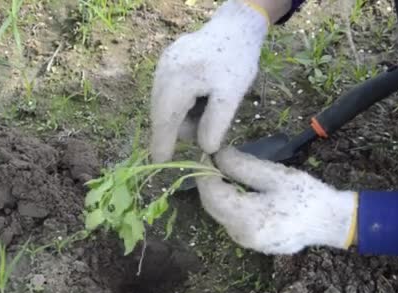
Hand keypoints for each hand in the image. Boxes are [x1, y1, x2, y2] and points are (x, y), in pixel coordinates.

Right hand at [149, 0, 268, 161]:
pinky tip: (200, 95)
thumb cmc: (236, 61)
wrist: (236, 26)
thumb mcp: (231, 96)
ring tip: (207, 104)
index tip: (160, 161)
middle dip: (180, 126)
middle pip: (162, 112)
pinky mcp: (166, 61)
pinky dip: (181, 101)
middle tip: (207, 125)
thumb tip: (204, 149)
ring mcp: (162, 64)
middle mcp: (163, 72)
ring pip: (164, 102)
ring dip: (182, 113)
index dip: (162, 142)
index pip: (166, 120)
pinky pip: (167, 90)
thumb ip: (216, 123)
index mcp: (178, 80)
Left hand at [196, 147, 357, 253]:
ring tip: (229, 172)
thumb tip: (217, 156)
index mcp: (247, 218)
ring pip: (221, 214)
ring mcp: (246, 243)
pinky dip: (231, 204)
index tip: (207, 154)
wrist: (329, 222)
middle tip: (215, 160)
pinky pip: (232, 221)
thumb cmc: (305, 195)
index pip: (211, 194)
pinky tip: (242, 190)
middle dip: (210, 182)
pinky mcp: (252, 244)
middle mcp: (241, 235)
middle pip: (212, 206)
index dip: (205, 173)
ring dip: (221, 193)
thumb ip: (242, 165)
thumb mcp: (274, 175)